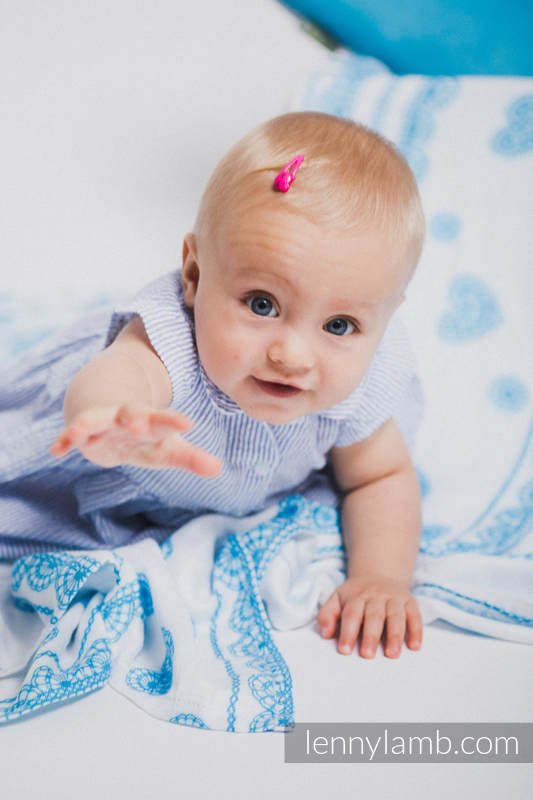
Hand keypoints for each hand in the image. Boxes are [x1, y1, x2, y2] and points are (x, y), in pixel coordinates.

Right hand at [50, 403, 222, 475]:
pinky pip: (71, 433)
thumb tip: (218, 469)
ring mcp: (102, 423)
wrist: (108, 412)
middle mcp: (126, 418)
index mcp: (151, 422)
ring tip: (80, 432)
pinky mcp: (82, 431)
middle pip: (131, 414)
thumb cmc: (144, 436)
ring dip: (89, 425)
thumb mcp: (166, 448)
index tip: (188, 423)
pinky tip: (56, 451)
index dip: (174, 421)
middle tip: (139, 423)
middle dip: (134, 418)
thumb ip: (190, 458)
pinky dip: (65, 439)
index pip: (164, 421)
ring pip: (95, 420)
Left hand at [317, 574, 422, 658]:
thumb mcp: (337, 598)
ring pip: (396, 615)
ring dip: (395, 635)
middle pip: (373, 615)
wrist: (379, 575)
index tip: (344, 650)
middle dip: (370, 635)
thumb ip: (327, 614)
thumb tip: (325, 634)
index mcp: (357, 596)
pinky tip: (414, 645)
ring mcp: (394, 598)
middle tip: (367, 654)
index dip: (347, 632)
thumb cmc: (356, 595)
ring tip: (392, 654)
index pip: (351, 614)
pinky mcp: (410, 602)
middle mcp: (376, 596)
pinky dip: (416, 630)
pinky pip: (415, 615)